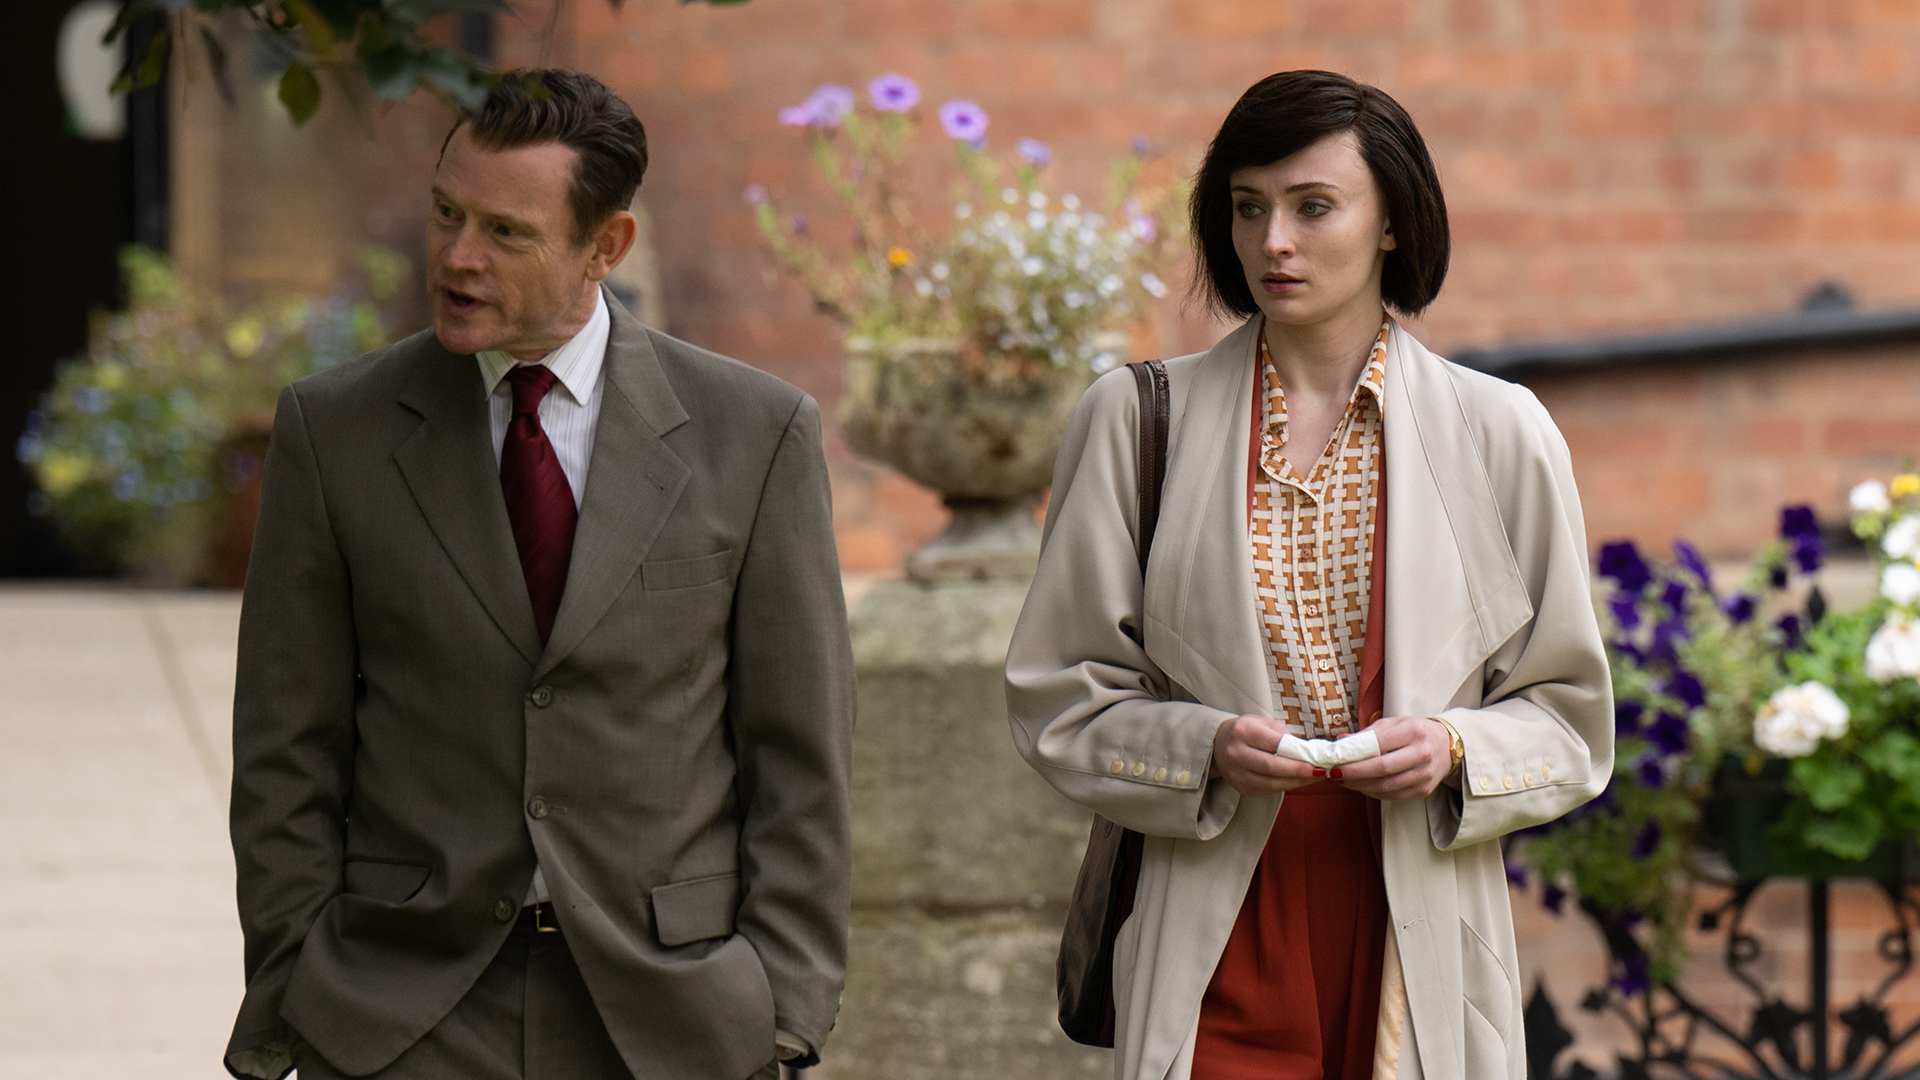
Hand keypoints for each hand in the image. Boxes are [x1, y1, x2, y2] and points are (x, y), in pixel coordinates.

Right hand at [1210, 714, 1322, 796]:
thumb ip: (1283, 735)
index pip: (1274, 744)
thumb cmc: (1247, 730)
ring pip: (1271, 783)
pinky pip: (1268, 790)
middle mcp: (1236, 753)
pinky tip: (1299, 781)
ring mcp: (1236, 773)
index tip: (1317, 759)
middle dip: (1299, 771)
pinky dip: (1286, 786)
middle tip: (1321, 772)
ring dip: (1296, 782)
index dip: (1297, 754)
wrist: (1218, 743)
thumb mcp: (1262, 722)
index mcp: (1243, 732)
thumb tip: (1308, 750)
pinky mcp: (1241, 788)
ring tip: (1315, 778)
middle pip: (1272, 766)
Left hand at [1336, 714, 1453, 799]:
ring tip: (1344, 781)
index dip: (1354, 756)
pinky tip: (1362, 786)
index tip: (1334, 761)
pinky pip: (1393, 796)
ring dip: (1360, 786)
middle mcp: (1422, 753)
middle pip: (1381, 769)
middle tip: (1335, 774)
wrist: (1447, 745)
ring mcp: (1425, 774)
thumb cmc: (1414, 731)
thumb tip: (1339, 743)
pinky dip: (1373, 793)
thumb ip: (1367, 734)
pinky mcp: (1424, 790)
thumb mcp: (1393, 723)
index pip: (1378, 746)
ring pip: (1386, 786)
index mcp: (1413, 731)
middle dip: (1353, 774)